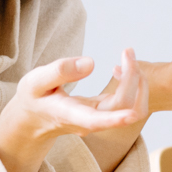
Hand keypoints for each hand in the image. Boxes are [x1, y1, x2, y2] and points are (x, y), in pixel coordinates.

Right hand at [0, 52, 146, 171]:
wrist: (33, 120)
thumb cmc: (33, 99)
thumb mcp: (35, 82)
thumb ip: (59, 71)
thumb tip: (91, 63)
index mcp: (71, 115)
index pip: (96, 120)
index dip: (115, 119)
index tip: (131, 114)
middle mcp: (90, 121)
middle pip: (124, 107)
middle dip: (134, 79)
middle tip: (127, 50)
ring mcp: (101, 118)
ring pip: (132, 107)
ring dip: (138, 82)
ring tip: (126, 58)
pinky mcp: (105, 112)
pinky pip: (128, 102)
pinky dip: (132, 83)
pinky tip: (118, 69)